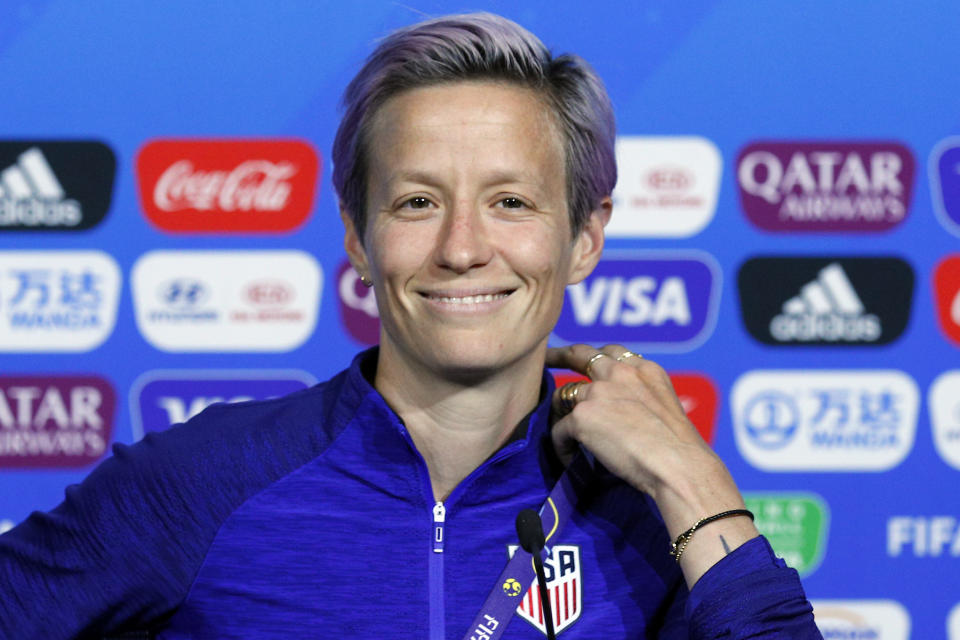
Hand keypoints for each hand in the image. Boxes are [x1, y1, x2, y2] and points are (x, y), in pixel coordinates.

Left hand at [546, 343, 757, 585]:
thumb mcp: (666, 409)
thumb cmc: (680, 452)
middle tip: (546, 359)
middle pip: (581, 355)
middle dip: (559, 355)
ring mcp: (600, 391)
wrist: (679, 466)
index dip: (594, 355)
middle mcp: (621, 373)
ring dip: (561, 414)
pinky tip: (569, 459)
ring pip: (565, 395)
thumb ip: (642, 399)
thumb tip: (621, 413)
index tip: (581, 357)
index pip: (613, 353)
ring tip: (565, 436)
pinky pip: (559, 429)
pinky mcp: (584, 415)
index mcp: (646, 370)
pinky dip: (561, 446)